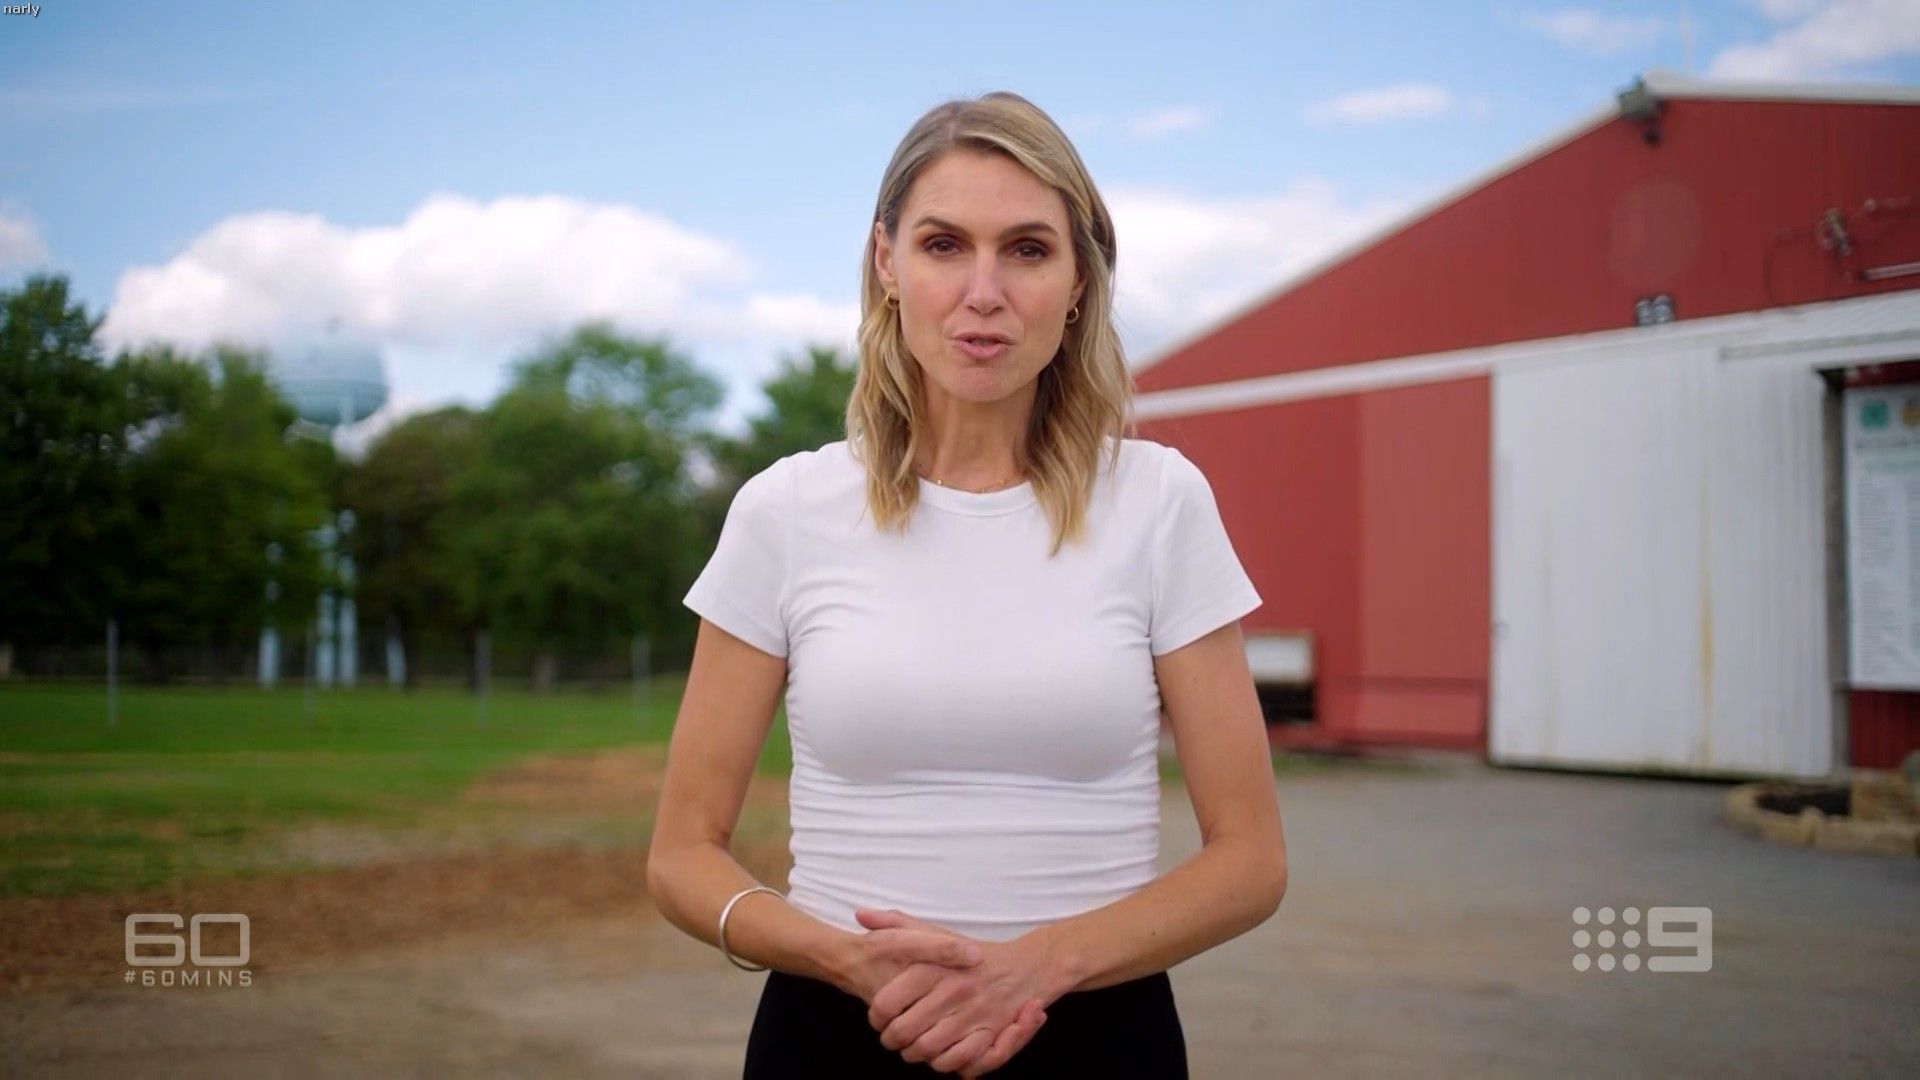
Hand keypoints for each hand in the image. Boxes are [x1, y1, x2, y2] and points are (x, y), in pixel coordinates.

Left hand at [858, 908, 1055, 1076]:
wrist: (1027, 966)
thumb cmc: (972, 952)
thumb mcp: (935, 932)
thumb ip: (896, 924)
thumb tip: (861, 915)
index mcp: (934, 967)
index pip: (887, 1002)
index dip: (876, 1017)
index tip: (878, 1019)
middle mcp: (953, 990)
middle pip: (903, 1032)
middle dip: (892, 1040)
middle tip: (892, 1037)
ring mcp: (973, 1013)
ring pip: (927, 1050)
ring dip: (915, 1053)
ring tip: (913, 1047)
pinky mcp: (992, 1032)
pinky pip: (958, 1061)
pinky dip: (944, 1063)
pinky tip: (940, 1054)